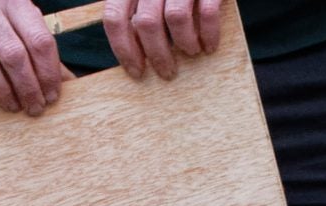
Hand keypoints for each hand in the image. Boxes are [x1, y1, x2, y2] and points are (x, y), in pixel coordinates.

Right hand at [0, 0, 66, 113]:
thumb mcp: (14, 15)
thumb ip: (35, 42)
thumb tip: (67, 80)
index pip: (39, 41)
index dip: (49, 73)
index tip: (52, 95)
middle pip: (14, 56)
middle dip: (29, 89)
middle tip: (35, 108)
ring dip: (3, 93)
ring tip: (13, 107)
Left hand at [102, 0, 223, 79]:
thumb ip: (137, 13)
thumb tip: (133, 54)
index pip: (115, 18)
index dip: (123, 49)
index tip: (136, 71)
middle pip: (146, 23)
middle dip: (157, 55)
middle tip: (167, 72)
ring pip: (175, 18)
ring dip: (184, 43)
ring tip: (191, 52)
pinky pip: (207, 13)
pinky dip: (209, 34)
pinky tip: (210, 45)